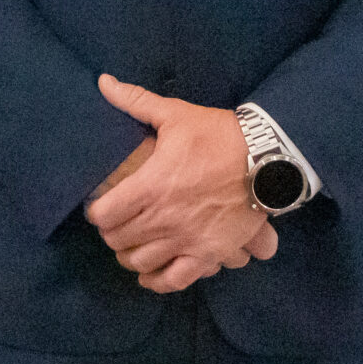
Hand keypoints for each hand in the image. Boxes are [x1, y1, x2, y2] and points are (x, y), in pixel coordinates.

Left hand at [83, 75, 278, 293]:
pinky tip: (150, 276)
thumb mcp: (175, 114)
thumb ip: (135, 101)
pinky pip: (175, 279)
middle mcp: (163, 218)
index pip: (104, 214)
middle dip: (112, 233)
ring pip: (141, 262)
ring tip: (132, 246)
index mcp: (149, 186)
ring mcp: (186, 239)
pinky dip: (157, 281)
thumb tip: (104, 82)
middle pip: (119, 240)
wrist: (265, 158)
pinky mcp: (208, 253)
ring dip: (131, 256)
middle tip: (116, 224)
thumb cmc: (217, 135)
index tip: (100, 207)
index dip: (97, 212)